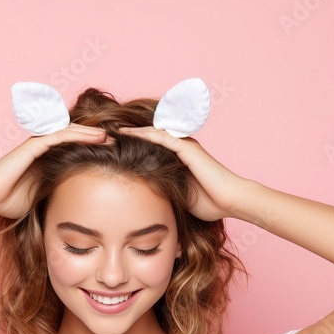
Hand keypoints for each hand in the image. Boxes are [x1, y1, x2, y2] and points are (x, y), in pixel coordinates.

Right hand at [0, 124, 112, 218]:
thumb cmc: (13, 201)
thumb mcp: (46, 195)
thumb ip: (61, 192)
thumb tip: (83, 205)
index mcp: (47, 158)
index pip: (75, 147)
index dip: (94, 147)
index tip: (115, 153)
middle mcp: (44, 147)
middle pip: (76, 136)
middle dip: (97, 137)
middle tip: (120, 140)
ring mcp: (39, 143)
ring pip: (71, 132)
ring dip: (92, 133)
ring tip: (112, 136)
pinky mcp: (34, 145)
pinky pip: (60, 136)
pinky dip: (79, 134)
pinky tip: (96, 136)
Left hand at [117, 126, 254, 221]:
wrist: (230, 200)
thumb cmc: (209, 202)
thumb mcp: (178, 195)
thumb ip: (163, 189)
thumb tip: (143, 197)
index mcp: (179, 157)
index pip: (151, 146)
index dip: (131, 146)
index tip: (110, 148)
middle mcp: (181, 146)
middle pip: (148, 136)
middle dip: (127, 135)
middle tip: (104, 134)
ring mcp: (184, 145)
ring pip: (151, 132)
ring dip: (130, 131)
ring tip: (108, 131)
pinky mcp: (186, 147)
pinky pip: (160, 136)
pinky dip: (141, 134)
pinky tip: (124, 134)